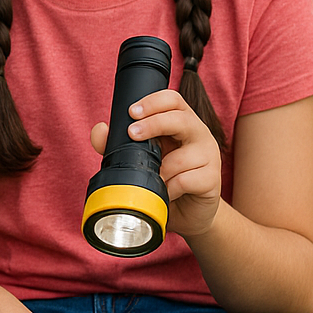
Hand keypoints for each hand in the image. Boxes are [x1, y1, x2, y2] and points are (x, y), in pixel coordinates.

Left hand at [91, 88, 222, 237]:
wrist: (186, 213)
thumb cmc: (162, 179)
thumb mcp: (138, 159)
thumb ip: (117, 144)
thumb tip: (100, 129)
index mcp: (180, 122)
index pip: (172, 100)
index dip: (153, 102)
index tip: (132, 112)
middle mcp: (198, 134)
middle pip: (181, 118)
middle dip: (154, 124)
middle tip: (132, 133)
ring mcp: (209, 155)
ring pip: (182, 156)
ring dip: (160, 170)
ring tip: (152, 179)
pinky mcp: (213, 179)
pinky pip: (187, 180)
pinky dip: (169, 188)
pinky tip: (165, 193)